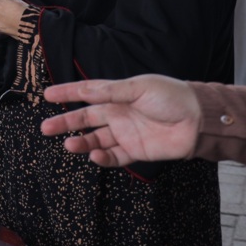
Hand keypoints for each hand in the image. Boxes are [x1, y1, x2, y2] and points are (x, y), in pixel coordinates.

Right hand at [39, 75, 200, 167]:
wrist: (199, 121)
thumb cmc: (172, 97)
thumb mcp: (140, 88)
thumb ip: (111, 91)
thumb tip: (85, 90)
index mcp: (119, 94)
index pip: (87, 92)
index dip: (68, 93)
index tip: (47, 95)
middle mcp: (119, 113)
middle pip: (86, 119)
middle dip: (66, 122)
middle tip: (46, 128)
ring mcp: (127, 133)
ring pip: (96, 139)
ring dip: (82, 142)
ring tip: (69, 145)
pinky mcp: (136, 151)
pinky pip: (114, 156)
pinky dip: (102, 158)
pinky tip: (94, 156)